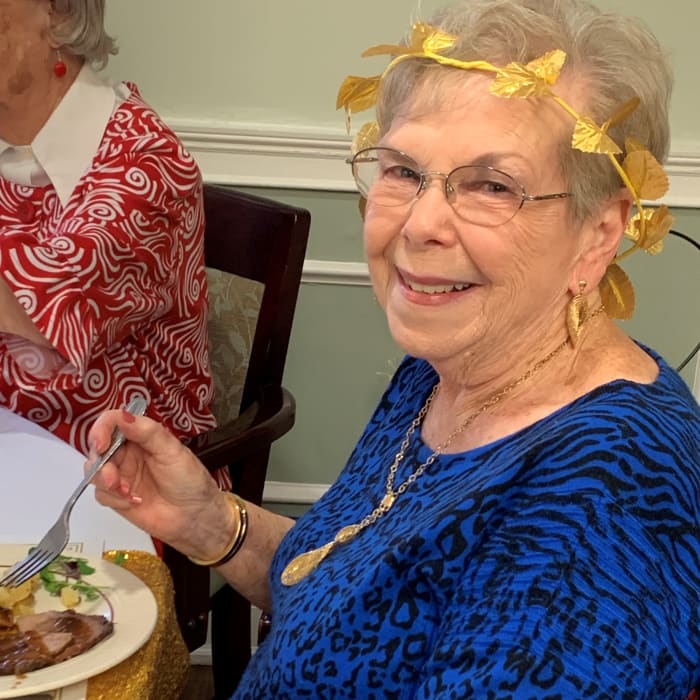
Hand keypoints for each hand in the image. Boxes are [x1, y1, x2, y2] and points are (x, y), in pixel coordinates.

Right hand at [86, 408, 227, 556]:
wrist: (195, 517)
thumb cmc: (190, 481)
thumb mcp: (173, 451)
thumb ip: (148, 433)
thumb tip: (123, 416)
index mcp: (142, 436)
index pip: (113, 422)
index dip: (101, 429)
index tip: (100, 443)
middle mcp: (129, 453)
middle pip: (98, 447)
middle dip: (100, 461)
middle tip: (113, 476)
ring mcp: (121, 474)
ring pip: (94, 471)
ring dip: (105, 480)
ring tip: (126, 491)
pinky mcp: (117, 497)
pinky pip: (100, 493)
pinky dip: (113, 498)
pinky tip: (134, 501)